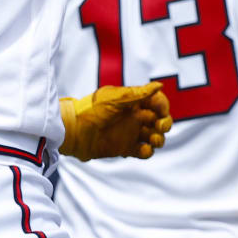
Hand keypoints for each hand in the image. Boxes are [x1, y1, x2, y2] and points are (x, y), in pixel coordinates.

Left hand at [59, 83, 173, 161]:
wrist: (72, 130)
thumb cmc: (91, 110)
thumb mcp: (114, 99)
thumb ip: (138, 93)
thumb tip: (159, 85)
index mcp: (133, 102)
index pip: (156, 102)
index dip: (163, 106)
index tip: (161, 112)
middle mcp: (134, 117)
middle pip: (160, 120)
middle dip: (165, 124)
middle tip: (160, 127)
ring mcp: (130, 133)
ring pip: (154, 137)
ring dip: (159, 139)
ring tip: (153, 140)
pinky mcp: (125, 148)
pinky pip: (143, 151)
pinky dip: (147, 152)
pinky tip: (143, 149)